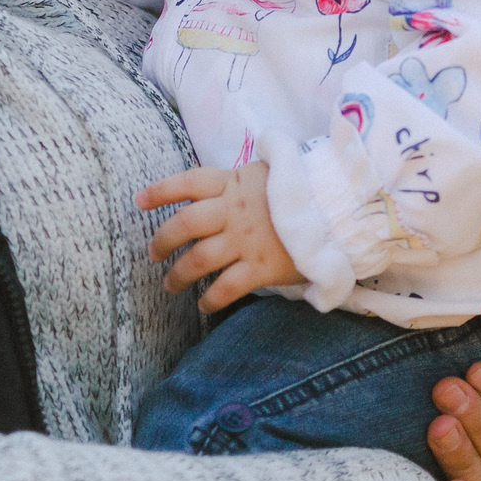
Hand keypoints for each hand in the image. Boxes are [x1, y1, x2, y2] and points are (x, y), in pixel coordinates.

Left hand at [135, 161, 307, 313]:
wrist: (342, 210)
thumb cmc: (304, 192)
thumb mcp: (268, 175)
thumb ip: (237, 185)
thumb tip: (213, 195)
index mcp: (235, 183)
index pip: (188, 182)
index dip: (160, 191)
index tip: (138, 201)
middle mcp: (235, 210)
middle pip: (184, 224)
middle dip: (162, 240)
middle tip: (153, 253)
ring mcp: (247, 239)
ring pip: (199, 259)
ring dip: (178, 275)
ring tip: (170, 285)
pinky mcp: (262, 267)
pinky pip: (226, 287)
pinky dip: (210, 299)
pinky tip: (203, 304)